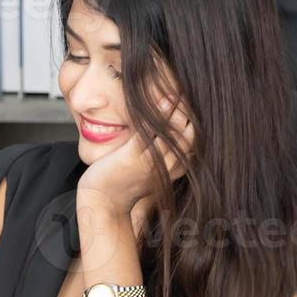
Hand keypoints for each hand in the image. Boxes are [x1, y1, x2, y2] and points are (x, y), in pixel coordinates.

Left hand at [75, 98, 192, 217]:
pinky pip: (149, 134)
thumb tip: (167, 131)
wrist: (102, 204)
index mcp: (173, 171)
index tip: (192, 104)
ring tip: (177, 93)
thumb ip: (161, 153)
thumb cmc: (123, 183)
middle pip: (188, 137)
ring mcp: (150, 164)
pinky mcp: (132, 159)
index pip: (193, 143)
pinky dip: (157, 117)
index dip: (194, 123)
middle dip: (189, 115)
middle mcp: (166, 168)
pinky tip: (161, 102)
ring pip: (172, 135)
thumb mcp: (149, 168)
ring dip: (176, 112)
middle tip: (187, 93)